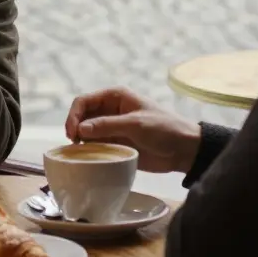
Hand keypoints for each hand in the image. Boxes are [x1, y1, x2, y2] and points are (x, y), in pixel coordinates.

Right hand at [65, 87, 201, 172]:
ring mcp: (111, 128)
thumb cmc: (164, 129)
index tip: (73, 133)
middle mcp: (110, 111)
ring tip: (79, 154)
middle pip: (81, 117)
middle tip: (74, 145)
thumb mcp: (136, 124)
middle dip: (74, 129)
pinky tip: (88, 159)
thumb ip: (108, 126)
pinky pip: (95, 146)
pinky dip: (89, 152)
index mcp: (115, 97)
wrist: (184, 150)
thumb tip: (81, 129)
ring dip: (80, 142)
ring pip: (86, 133)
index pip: (84, 101)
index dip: (74, 115)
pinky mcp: (115, 144)